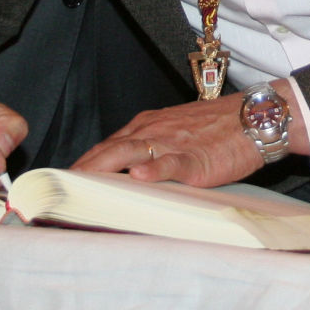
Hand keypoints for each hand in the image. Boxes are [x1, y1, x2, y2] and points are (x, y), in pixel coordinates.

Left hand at [73, 92, 281, 188]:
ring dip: (101, 170)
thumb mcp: (176, 135)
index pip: (104, 148)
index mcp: (146, 127)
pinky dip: (153, 168)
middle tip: (56, 191)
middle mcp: (152, 132)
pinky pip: (171, 162)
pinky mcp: (195, 158)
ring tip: (80, 185)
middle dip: (79, 171)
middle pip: (107, 151)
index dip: (81, 165)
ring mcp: (172, 143)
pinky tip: (139, 177)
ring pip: (129, 153)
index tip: (59, 183)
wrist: (254, 118)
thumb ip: (150, 152)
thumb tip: (127, 175)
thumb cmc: (218, 130)